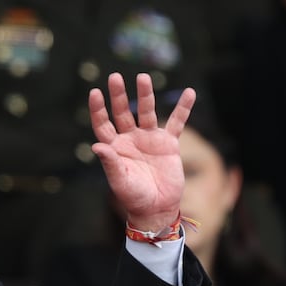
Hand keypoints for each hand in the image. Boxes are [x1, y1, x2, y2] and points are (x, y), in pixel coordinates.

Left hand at [88, 72, 195, 232]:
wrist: (157, 208)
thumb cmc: (134, 197)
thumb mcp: (119, 181)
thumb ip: (110, 162)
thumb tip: (96, 146)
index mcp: (115, 147)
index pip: (103, 123)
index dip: (98, 109)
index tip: (95, 92)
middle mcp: (130, 139)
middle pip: (123, 112)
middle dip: (119, 95)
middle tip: (115, 77)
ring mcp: (149, 139)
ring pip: (147, 112)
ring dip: (146, 95)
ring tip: (143, 77)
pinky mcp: (168, 144)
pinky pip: (177, 122)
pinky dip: (183, 108)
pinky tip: (189, 92)